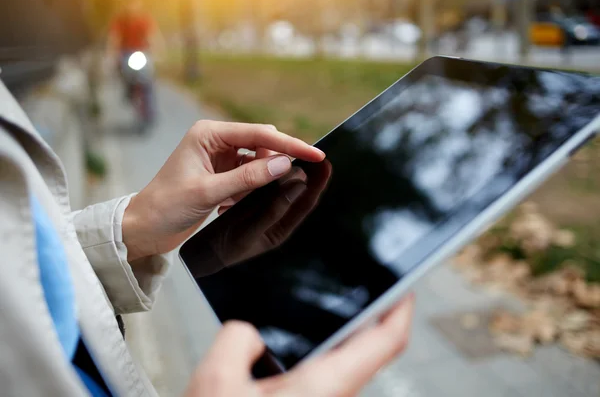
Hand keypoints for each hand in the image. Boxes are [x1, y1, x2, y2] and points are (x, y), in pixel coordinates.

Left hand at [123, 120, 324, 260]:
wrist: (144, 229)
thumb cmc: (166, 206)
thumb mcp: (208, 192)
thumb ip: (247, 178)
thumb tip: (284, 165)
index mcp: (208, 134)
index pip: (258, 134)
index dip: (289, 144)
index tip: (314, 154)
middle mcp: (215, 142)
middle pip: (261, 144)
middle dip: (277, 161)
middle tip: (295, 178)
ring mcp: (218, 159)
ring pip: (256, 163)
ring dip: (261, 179)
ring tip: (253, 197)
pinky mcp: (220, 176)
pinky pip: (247, 178)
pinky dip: (250, 190)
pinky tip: (234, 205)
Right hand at [184, 295, 413, 396]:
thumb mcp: (215, 383)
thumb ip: (237, 339)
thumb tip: (253, 333)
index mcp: (324, 389)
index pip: (385, 342)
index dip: (401, 307)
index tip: (405, 284)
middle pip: (369, 353)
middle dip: (365, 318)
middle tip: (355, 286)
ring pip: (345, 369)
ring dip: (338, 341)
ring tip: (319, 313)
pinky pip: (326, 383)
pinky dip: (319, 360)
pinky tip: (290, 352)